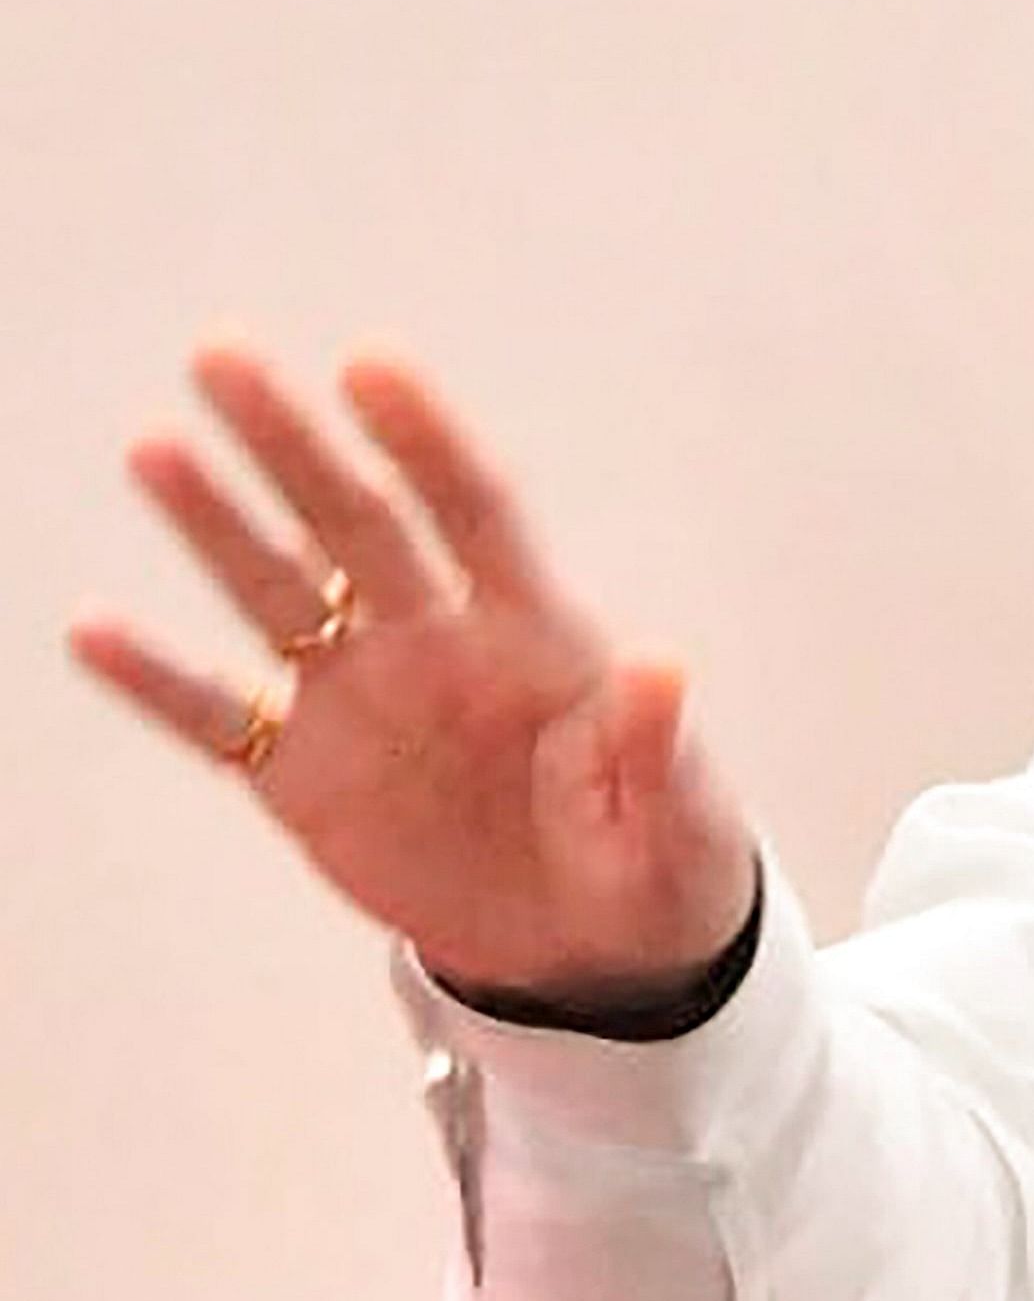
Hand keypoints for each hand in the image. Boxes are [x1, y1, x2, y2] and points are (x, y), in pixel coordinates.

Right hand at [68, 342, 756, 1007]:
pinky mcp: (304, 774)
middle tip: (222, 355)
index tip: (369, 364)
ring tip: (153, 447)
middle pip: (355, 522)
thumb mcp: (674, 814)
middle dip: (293, 443)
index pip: (475, 510)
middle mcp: (436, 641)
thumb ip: (654, 741)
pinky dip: (159, 680)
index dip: (425, 439)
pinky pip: (220, 719)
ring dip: (216, 524)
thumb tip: (661, 664)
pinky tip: (93, 628)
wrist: (591, 945)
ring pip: (277, 593)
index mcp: (536, 632)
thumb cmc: (652, 855)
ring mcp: (362, 700)